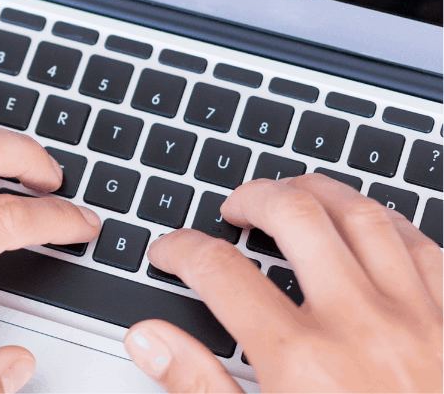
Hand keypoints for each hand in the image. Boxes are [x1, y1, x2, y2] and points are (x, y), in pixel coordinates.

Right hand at [123, 174, 441, 391]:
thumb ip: (199, 386)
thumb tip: (150, 340)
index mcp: (302, 361)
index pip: (219, 271)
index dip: (182, 250)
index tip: (171, 252)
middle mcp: (360, 326)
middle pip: (294, 217)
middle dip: (252, 197)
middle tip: (233, 207)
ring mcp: (418, 320)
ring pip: (362, 216)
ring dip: (318, 192)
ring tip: (292, 193)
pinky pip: (424, 246)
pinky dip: (387, 220)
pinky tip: (367, 222)